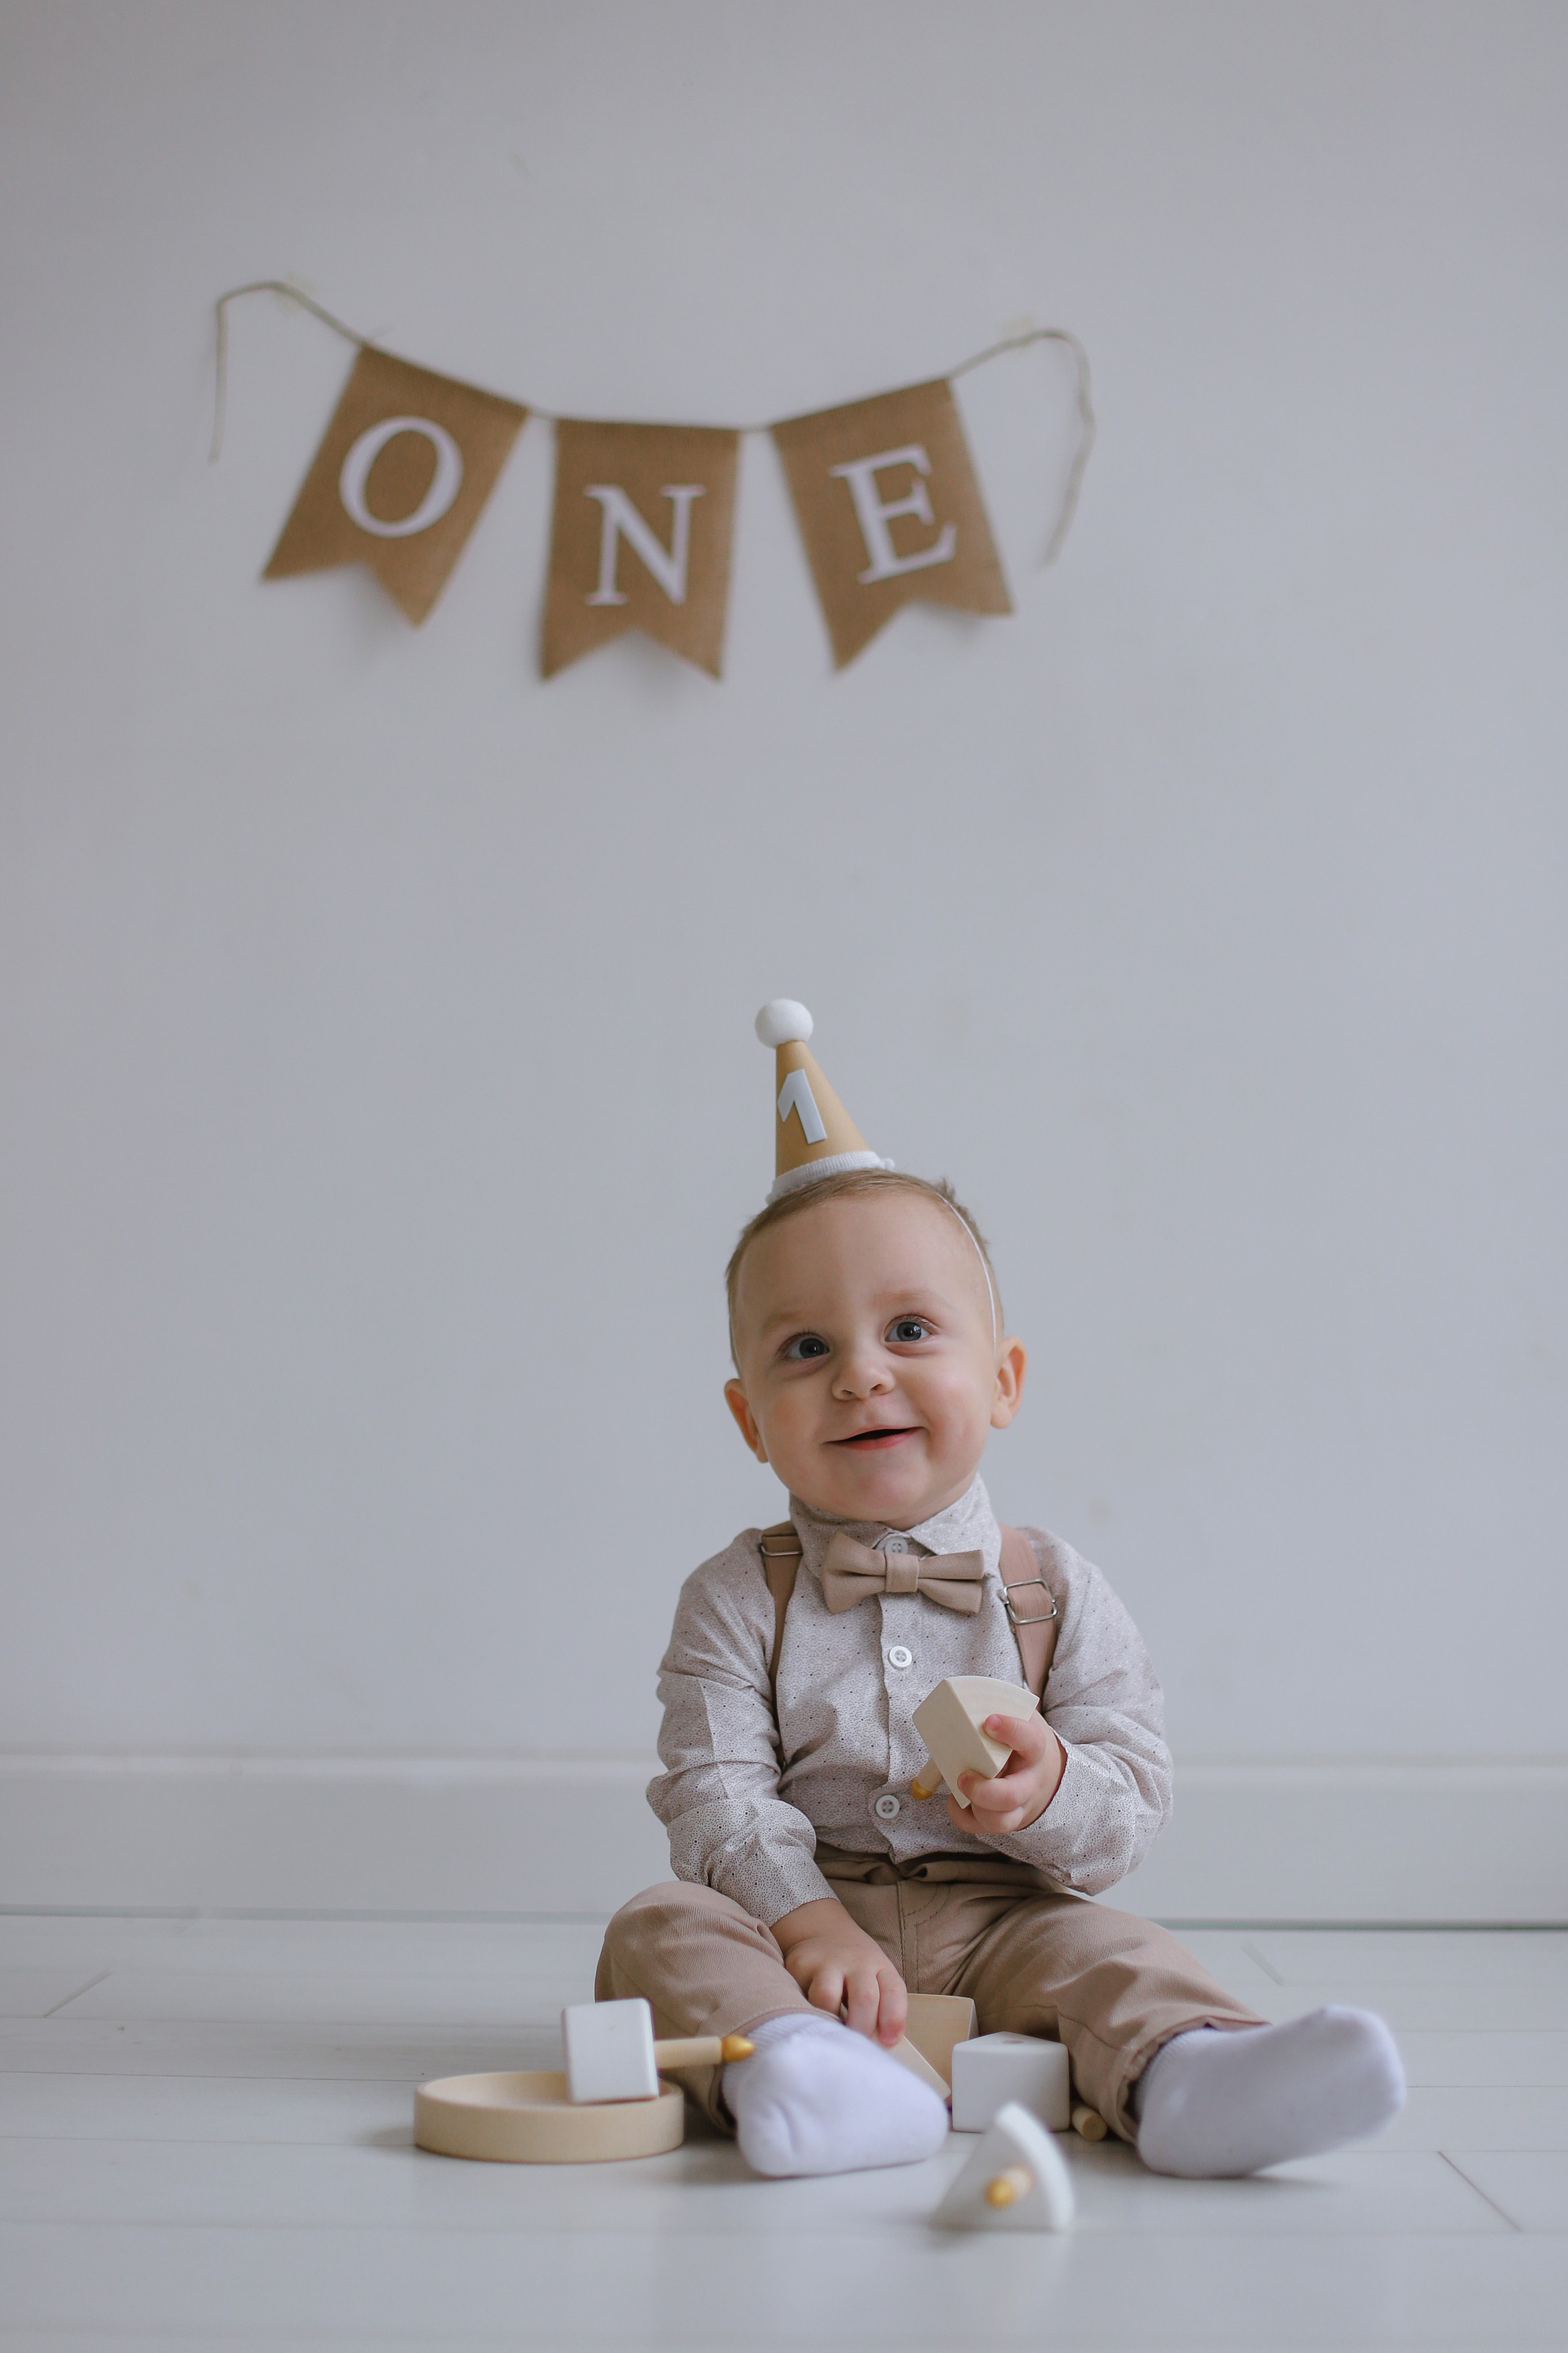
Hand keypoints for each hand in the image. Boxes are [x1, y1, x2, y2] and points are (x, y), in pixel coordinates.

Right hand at [769, 1896, 907, 2046]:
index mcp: (880, 1967)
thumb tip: (880, 2044)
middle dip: (861, 2028)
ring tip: (831, 2030)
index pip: (893, 1991)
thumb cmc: (856, 1967)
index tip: (887, 2042)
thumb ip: (881, 2006)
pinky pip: (801, 1996)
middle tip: (855, 2044)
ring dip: (830, 2021)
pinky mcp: (800, 1964)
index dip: (893, 2019)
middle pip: (864, 1998)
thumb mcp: (875, 1976)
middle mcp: (856, 1961)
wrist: (824, 1931)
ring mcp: (827, 1961)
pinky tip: (809, 2016)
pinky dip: (806, 2012)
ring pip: (827, 1997)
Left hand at [947, 1710, 1065, 1836]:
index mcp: (1036, 1751)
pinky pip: (980, 1828)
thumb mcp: (1025, 1720)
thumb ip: (1004, 1708)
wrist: (1048, 1775)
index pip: (1030, 1741)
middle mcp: (1029, 1783)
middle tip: (964, 1776)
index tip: (989, 1721)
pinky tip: (955, 1800)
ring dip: (975, 1808)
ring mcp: (1018, 1806)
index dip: (1011, 1731)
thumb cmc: (1026, 1744)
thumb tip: (962, 1695)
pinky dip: (962, 1817)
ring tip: (960, 1786)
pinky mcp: (1004, 1820)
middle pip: (1012, 1796)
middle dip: (984, 1790)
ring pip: (1000, 1821)